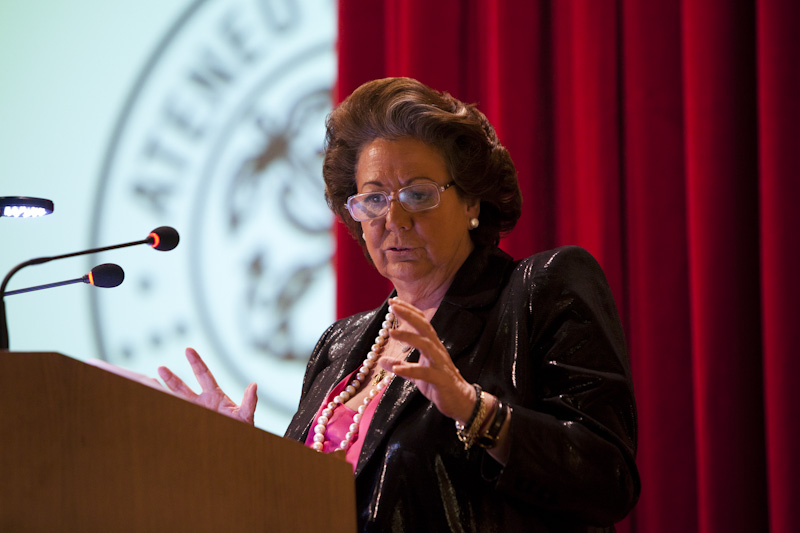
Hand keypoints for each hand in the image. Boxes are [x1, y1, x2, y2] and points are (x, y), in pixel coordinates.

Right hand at [158, 347, 257, 424]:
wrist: (234, 448)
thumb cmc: (242, 432)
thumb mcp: (246, 417)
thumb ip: (249, 402)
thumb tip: (254, 386)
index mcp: (215, 396)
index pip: (204, 375)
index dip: (196, 362)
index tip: (188, 349)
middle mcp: (201, 403)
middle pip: (183, 387)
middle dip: (172, 378)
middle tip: (161, 368)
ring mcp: (193, 413)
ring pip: (174, 400)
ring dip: (162, 392)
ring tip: (148, 384)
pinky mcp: (187, 426)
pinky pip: (172, 417)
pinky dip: (161, 411)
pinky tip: (150, 405)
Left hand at [380, 298, 475, 421]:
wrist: (460, 401)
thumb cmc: (438, 384)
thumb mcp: (415, 375)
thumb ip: (400, 366)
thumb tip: (381, 360)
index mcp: (432, 346)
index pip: (421, 322)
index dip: (409, 311)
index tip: (394, 301)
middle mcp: (437, 350)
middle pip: (424, 327)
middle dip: (409, 315)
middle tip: (393, 305)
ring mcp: (440, 364)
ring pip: (426, 345)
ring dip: (409, 337)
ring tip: (391, 333)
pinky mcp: (440, 379)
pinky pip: (425, 372)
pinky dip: (410, 369)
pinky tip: (396, 369)